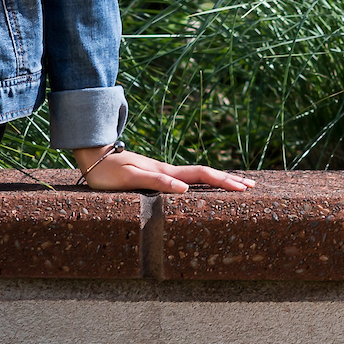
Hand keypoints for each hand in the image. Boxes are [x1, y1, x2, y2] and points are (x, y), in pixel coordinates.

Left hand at [74, 147, 252, 193]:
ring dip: (218, 180)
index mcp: (165, 173)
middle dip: (228, 180)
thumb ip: (155, 182)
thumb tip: (184, 189)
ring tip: (236, 185)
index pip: (201, 176)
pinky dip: (202, 182)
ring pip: (197, 176)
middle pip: (204, 175)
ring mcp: (163, 172)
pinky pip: (186, 179)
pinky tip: (202, 186)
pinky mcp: (156, 175)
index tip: (243, 188)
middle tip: (251, 187)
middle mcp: (168, 172)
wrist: (92, 154)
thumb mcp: (129, 178)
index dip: (223, 182)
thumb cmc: (106, 171)